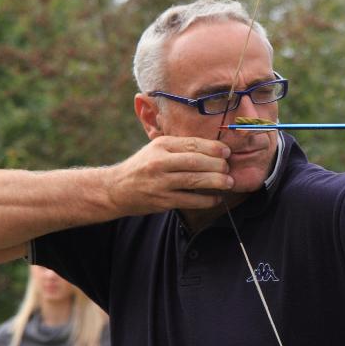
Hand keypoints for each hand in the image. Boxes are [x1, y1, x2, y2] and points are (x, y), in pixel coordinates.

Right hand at [108, 136, 233, 214]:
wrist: (116, 189)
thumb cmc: (142, 167)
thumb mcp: (156, 149)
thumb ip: (179, 147)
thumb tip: (212, 149)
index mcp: (161, 146)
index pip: (192, 144)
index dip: (213, 148)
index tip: (226, 151)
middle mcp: (160, 162)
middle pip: (195, 161)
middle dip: (216, 165)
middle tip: (228, 168)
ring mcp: (160, 182)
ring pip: (193, 180)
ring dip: (215, 182)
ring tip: (228, 183)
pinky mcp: (162, 201)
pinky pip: (189, 200)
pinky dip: (206, 200)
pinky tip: (216, 198)